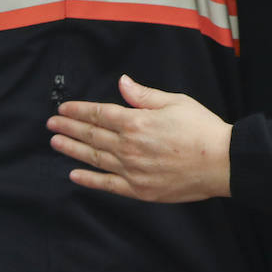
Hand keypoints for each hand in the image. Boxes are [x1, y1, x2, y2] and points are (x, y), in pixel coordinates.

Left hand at [47, 75, 232, 202]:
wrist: (220, 162)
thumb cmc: (202, 128)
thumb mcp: (175, 101)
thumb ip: (144, 95)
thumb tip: (122, 82)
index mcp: (136, 122)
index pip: (99, 114)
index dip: (79, 111)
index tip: (64, 109)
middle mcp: (128, 146)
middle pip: (92, 135)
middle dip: (69, 128)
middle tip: (51, 124)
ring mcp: (131, 170)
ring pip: (94, 158)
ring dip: (72, 150)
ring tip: (55, 143)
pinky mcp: (138, 189)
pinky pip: (107, 184)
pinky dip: (89, 180)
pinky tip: (74, 174)